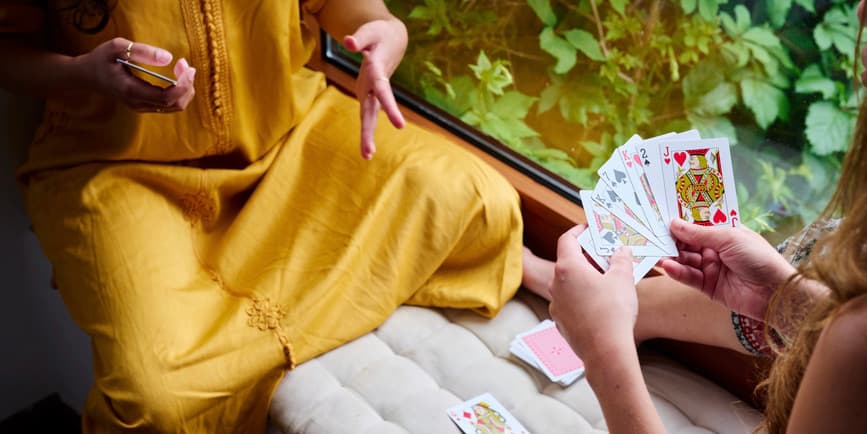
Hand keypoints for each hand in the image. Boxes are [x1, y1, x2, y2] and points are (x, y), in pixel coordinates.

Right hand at [75, 38, 195, 112]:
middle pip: (175, 104)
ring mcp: (143, 107)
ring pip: (176, 106)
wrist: (87, 76)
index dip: (183, 85)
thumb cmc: (101, 59)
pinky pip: (170, 104)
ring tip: (182, 67)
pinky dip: (179, 91)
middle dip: (187, 85)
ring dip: (185, 88)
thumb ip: (142, 51)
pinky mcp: (146, 105)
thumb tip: (169, 58)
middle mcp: (139, 104)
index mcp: (131, 91)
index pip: (166, 97)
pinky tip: (177, 75)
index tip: (188, 67)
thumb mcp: (117, 47)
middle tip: (185, 64)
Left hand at [343, 19, 406, 159]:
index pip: (383, 90)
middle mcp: (376, 85)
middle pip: (373, 111)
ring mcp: (372, 91)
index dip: (390, 107)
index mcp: (378, 71)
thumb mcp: (370, 31)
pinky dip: (365, 130)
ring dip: (367, 136)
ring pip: (369, 116)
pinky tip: (366, 150)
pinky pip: (365, 114)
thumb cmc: (379, 35)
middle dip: (369, 132)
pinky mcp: (368, 94)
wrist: (393, 40)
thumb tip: (347, 42)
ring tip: (367, 156)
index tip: (400, 126)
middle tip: (369, 154)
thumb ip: (359, 38)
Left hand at [548, 225, 635, 360]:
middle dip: (585, 258)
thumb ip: (621, 260)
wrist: (606, 351)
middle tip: (604, 256)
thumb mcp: (623, 279)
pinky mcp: (560, 322)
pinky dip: (581, 298)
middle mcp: (556, 285)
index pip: (567, 240)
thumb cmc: (613, 312)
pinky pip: (569, 303)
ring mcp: (556, 305)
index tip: (588, 229)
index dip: (578, 231)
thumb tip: (622, 251)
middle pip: (568, 263)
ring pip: (568, 285)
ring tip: (605, 282)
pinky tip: (599, 305)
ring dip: (583, 280)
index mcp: (567, 268)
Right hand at [660, 218, 795, 319]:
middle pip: (688, 242)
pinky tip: (668, 266)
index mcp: (725, 233)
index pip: (698, 224)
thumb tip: (673, 223)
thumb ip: (699, 233)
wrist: (776, 293)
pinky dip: (678, 272)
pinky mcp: (708, 287)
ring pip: (686, 260)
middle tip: (652, 236)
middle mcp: (717, 249)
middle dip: (672, 240)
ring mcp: (712, 268)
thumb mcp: (729, 238)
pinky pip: (689, 277)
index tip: (661, 216)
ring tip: (658, 253)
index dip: (682, 221)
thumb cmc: (759, 258)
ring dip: (673, 257)